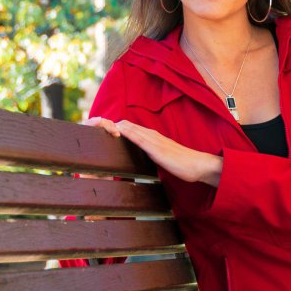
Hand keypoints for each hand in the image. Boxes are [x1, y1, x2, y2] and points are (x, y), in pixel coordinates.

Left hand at [83, 117, 222, 185]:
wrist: (198, 166)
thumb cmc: (183, 164)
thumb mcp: (163, 159)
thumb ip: (152, 157)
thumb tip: (139, 163)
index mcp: (152, 138)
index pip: (129, 128)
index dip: (114, 128)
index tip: (100, 132)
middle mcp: (151, 135)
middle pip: (125, 124)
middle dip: (108, 125)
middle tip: (92, 127)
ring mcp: (153, 140)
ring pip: (129, 127)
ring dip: (113, 126)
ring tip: (97, 125)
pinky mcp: (156, 148)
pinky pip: (137, 137)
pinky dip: (125, 133)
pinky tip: (114, 132)